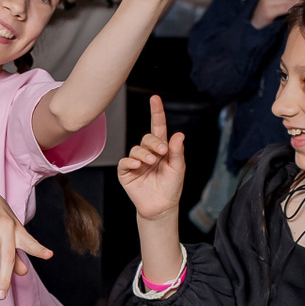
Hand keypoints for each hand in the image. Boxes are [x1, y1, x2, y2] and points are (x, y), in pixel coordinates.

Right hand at [0, 184, 51, 299]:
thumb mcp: (8, 235)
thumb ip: (15, 255)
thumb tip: (23, 273)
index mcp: (17, 230)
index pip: (29, 242)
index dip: (39, 249)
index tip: (49, 255)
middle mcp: (6, 224)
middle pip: (7, 257)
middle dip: (4, 280)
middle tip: (0, 296)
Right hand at [118, 95, 186, 221]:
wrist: (161, 207)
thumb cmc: (171, 187)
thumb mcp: (178, 168)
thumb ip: (177, 151)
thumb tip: (178, 134)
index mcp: (161, 149)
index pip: (158, 127)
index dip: (156, 112)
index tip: (155, 98)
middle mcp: (148, 153)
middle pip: (147, 137)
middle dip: (154, 142)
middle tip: (162, 152)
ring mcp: (136, 162)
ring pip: (136, 149)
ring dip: (144, 154)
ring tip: (151, 163)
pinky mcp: (126, 172)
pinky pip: (125, 162)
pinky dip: (132, 162)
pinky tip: (139, 166)